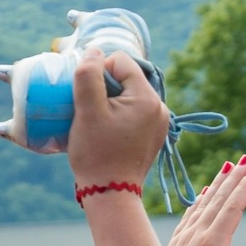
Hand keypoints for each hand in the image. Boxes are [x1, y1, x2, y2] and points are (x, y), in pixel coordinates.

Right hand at [69, 49, 169, 190]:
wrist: (110, 194)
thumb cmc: (96, 154)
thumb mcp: (86, 111)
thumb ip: (88, 75)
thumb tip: (94, 51)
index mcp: (147, 98)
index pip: (120, 61)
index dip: (98, 71)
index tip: (86, 95)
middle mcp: (160, 107)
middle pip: (126, 77)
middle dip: (104, 86)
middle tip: (88, 109)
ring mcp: (159, 122)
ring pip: (128, 94)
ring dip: (109, 100)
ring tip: (96, 122)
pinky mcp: (152, 135)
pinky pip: (133, 111)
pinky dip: (117, 114)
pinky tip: (106, 130)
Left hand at [165, 157, 245, 245]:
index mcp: (212, 244)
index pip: (232, 209)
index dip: (244, 189)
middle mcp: (197, 234)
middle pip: (218, 199)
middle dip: (234, 177)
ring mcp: (185, 236)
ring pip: (203, 202)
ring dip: (218, 183)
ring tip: (228, 166)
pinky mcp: (176, 241)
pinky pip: (190, 213)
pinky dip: (199, 199)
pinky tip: (204, 191)